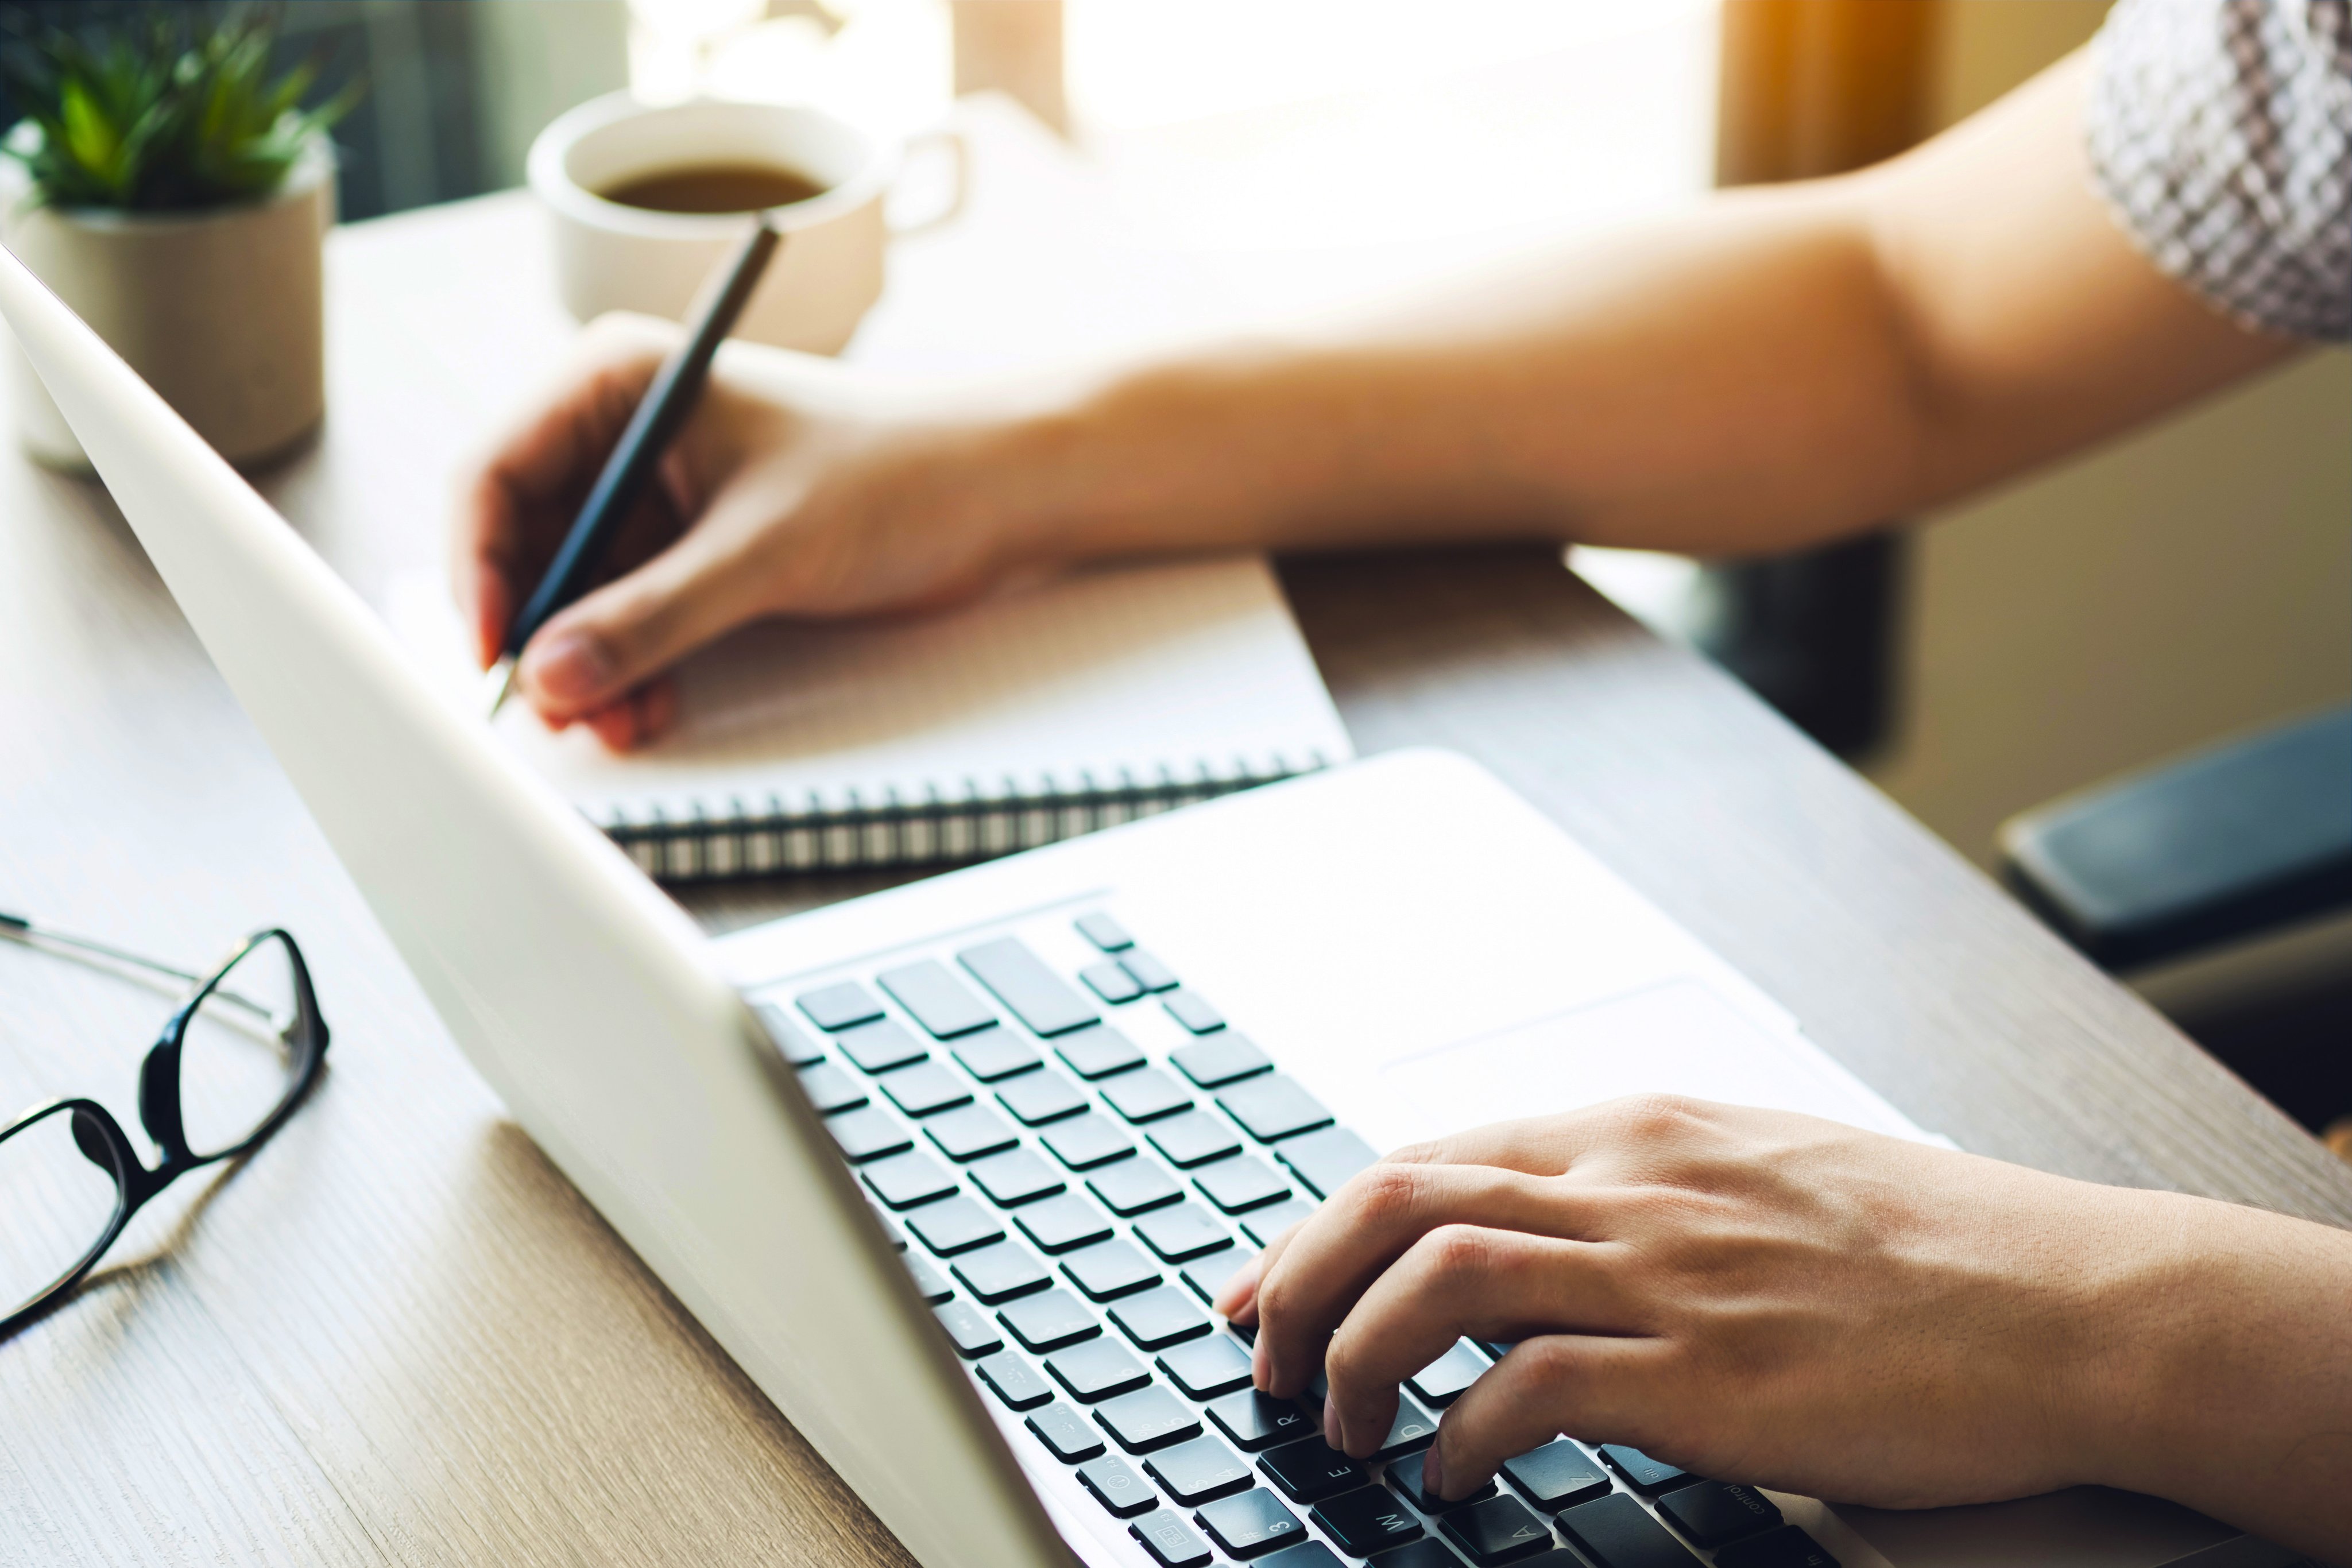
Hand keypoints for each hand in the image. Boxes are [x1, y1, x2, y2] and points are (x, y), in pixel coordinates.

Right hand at [453, 313, 1047, 747]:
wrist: (995, 496)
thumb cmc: (896, 477)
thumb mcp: (763, 551)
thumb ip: (653, 616)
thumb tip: (551, 675)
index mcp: (617, 382)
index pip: (495, 475)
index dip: (481, 571)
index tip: (500, 655)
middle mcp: (622, 432)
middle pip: (525, 544)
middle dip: (541, 634)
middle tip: (557, 713)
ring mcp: (655, 493)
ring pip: (577, 592)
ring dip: (587, 664)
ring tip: (616, 723)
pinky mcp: (693, 546)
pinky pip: (628, 614)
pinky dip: (629, 665)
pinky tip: (646, 709)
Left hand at [1214, 1093, 2351, 1548]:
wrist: (2069, 1302)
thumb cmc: (1927, 1247)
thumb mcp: (1755, 1174)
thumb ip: (1633, 1194)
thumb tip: (1520, 1238)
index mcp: (1639, 1131)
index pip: (1430, 1154)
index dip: (1322, 1222)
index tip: (1270, 1285)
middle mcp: (1634, 1185)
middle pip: (1399, 1196)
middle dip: (1302, 1275)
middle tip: (1263, 1355)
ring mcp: (1669, 1275)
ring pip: (1439, 1277)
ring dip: (1358, 1353)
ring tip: (1339, 1424)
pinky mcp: (1710, 1375)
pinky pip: (1531, 1390)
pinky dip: (1463, 1436)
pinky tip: (1451, 1477)